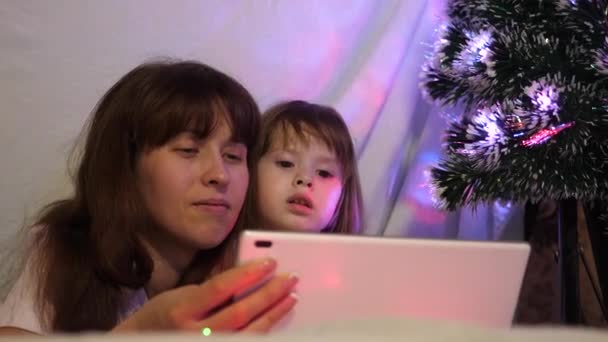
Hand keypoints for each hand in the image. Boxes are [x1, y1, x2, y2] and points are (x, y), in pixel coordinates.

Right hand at [113, 257, 297, 332]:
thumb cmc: (164, 315)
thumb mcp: (182, 295)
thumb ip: (213, 287)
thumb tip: (248, 273)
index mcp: (183, 310)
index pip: (221, 288)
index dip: (248, 274)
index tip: (270, 262)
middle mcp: (194, 334)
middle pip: (240, 312)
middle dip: (269, 294)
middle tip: (290, 278)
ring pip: (249, 333)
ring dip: (274, 313)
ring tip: (290, 297)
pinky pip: (248, 341)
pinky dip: (265, 331)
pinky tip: (277, 318)